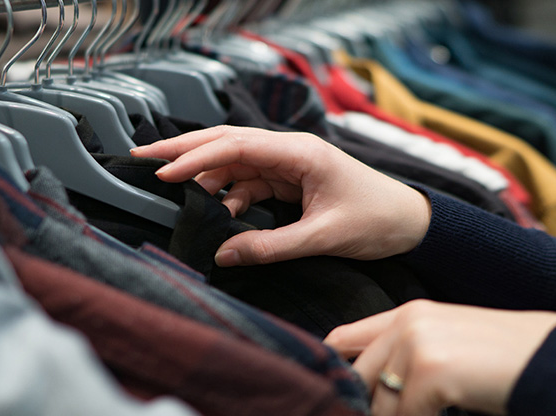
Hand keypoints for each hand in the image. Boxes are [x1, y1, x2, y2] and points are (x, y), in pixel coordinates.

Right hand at [131, 126, 431, 266]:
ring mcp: (288, 166)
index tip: (164, 173)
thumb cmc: (378, 219)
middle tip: (143, 157)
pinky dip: (230, 198)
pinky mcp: (290, 182)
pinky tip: (222, 214)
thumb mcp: (323, 236)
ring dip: (205, 177)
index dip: (196, 158)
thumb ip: (271, 247)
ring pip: (234, 164)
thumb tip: (224, 254)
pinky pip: (249, 185)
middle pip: (227, 143)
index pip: (236, 146)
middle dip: (184, 150)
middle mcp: (290, 152)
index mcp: (300, 152)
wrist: (412, 223)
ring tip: (176, 193)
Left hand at [324, 300, 555, 415]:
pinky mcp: (430, 371)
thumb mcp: (443, 342)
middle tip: (371, 415)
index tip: (331, 393)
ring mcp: (416, 345)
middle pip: (357, 376)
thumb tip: (363, 385)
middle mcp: (406, 323)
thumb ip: (402, 353)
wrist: (551, 359)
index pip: (343, 339)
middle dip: (363, 404)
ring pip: (379, 403)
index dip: (332, 369)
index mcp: (406, 314)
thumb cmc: (499, 358)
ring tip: (422, 413)